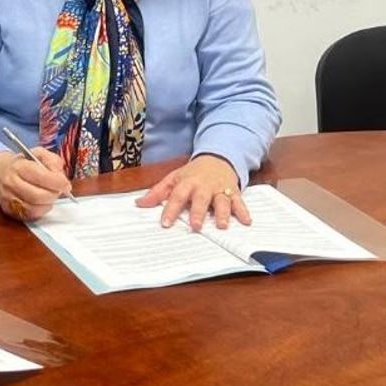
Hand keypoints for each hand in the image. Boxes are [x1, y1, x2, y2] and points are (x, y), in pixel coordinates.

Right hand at [0, 148, 69, 221]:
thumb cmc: (21, 164)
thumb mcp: (37, 153)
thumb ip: (52, 160)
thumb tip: (60, 174)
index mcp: (19, 166)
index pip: (41, 176)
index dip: (57, 182)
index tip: (66, 184)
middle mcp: (11, 183)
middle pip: (39, 195)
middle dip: (54, 194)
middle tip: (60, 190)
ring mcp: (9, 198)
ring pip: (35, 208)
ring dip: (48, 203)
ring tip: (51, 195)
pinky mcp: (9, 210)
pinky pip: (30, 215)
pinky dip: (41, 210)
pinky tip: (43, 203)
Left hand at [135, 154, 249, 231]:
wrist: (217, 158)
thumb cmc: (192, 173)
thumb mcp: (173, 178)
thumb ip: (157, 192)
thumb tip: (138, 204)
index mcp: (187, 182)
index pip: (177, 196)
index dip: (170, 209)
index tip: (165, 224)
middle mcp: (204, 186)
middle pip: (201, 199)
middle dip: (198, 212)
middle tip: (195, 226)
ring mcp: (220, 189)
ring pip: (222, 201)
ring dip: (223, 213)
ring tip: (222, 226)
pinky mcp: (234, 192)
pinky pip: (240, 202)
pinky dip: (244, 211)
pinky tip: (247, 222)